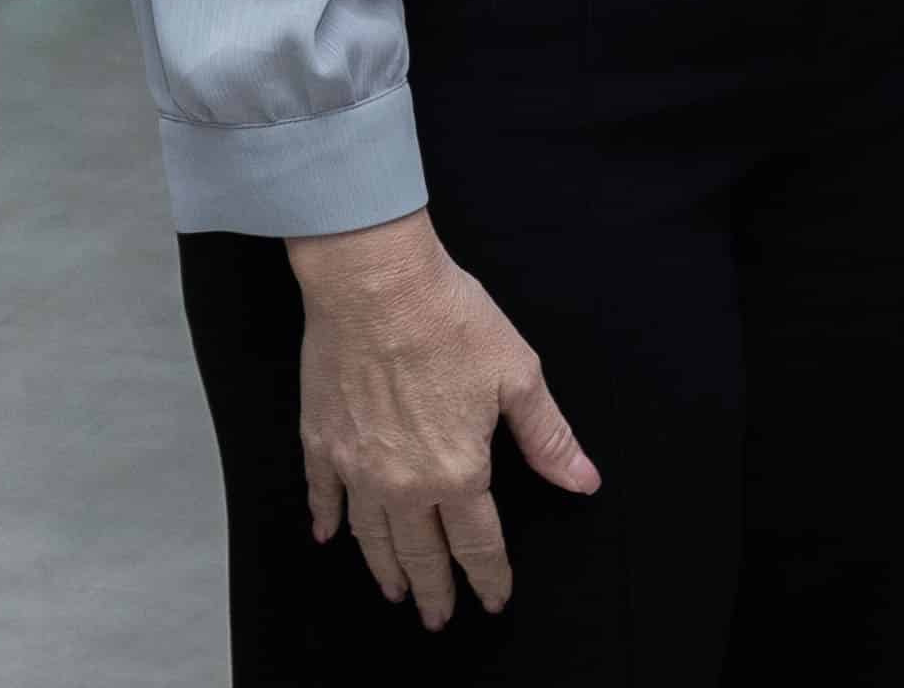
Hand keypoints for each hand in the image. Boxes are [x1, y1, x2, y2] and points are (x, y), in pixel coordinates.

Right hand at [285, 216, 596, 625]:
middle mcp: (404, 483)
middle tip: (437, 619)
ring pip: (371, 537)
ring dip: (384, 569)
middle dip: (434, 591)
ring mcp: (356, 467)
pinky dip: (327, 521)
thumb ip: (548, 439)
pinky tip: (329, 537)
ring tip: (394, 591)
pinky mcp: (321, 442)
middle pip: (421, 553)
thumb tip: (583, 482)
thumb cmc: (452, 320)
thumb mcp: (519, 376)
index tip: (494, 601)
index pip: (477, 544)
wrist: (377, 284)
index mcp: (458, 471)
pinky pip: (323, 496)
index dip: (488, 577)